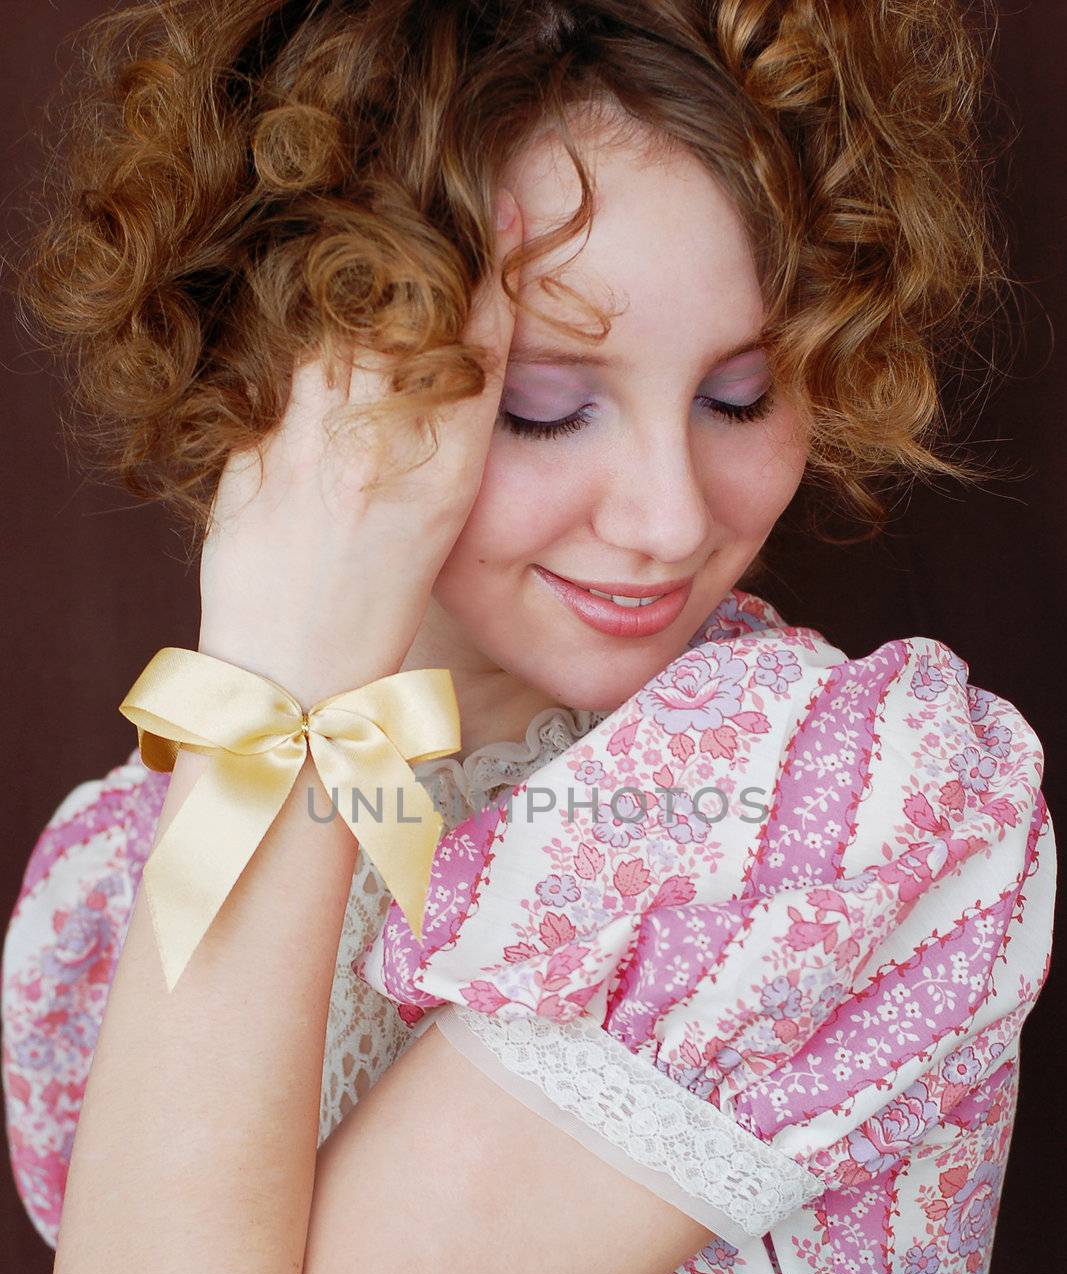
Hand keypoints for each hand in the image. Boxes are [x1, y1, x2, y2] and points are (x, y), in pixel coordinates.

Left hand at [197, 192, 522, 706]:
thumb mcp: (433, 522)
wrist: (294, 674)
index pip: (478, 344)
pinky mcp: (251, 451)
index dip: (488, 266)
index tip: (493, 204)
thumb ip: (439, 434)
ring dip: (349, 260)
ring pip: (336, 321)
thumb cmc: (371, 605)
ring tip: (360, 216)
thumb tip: (438, 356)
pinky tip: (296, 278)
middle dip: (416, 243)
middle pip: (407, 314)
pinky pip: (273, 359)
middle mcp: (384, 450)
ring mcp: (310, 447)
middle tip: (419, 192)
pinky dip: (288, 314)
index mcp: (446, 475)